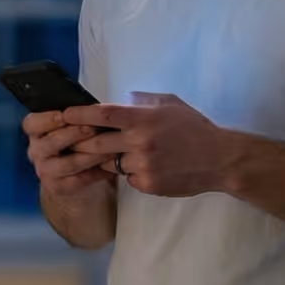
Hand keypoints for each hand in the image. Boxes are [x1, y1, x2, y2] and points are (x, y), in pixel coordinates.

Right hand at [24, 110, 116, 195]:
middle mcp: (36, 151)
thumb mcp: (73, 126)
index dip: (48, 119)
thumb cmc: (77, 143)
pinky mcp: (57, 187)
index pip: (32, 124)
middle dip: (74, 134)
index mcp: (36, 132)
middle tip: (93, 128)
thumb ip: (77, 117)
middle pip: (50, 143)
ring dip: (90, 156)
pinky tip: (110, 167)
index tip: (66, 114)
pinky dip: (96, 173)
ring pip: (67, 164)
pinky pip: (78, 180)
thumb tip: (93, 107)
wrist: (77, 175)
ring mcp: (45, 170)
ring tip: (110, 149)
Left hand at [65, 93, 234, 197]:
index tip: (63, 114)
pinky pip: (126, 177)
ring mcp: (142, 165)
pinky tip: (143, 166)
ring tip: (112, 153)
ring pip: (108, 163)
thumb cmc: (195, 128)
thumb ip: (143, 101)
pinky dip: (128, 172)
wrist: (220, 159)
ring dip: (104, 159)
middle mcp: (139, 142)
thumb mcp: (170, 104)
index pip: (101, 115)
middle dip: (79, 142)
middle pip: (94, 143)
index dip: (78, 114)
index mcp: (143, 119)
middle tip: (69, 140)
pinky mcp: (147, 184)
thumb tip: (121, 100)